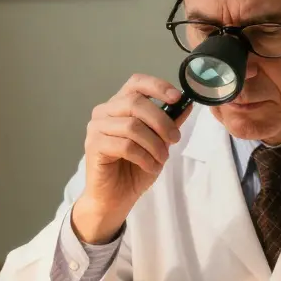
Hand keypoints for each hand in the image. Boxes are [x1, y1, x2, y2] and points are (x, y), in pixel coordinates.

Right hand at [72, 74, 189, 242]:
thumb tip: (187, 104)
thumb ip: (169, 123)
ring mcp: (96, 128)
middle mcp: (104, 111)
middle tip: (175, 139)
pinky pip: (125, 145)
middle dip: (161, 121)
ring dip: (154, 144)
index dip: (157, 86)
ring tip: (161, 158)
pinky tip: (149, 165)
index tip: (177, 98)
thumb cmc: (134, 168)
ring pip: (132, 126)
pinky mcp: (93, 146)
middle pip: (136, 103)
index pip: (136, 82)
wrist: (116, 198)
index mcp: (119, 104)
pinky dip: (144, 157)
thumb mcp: (158, 142)